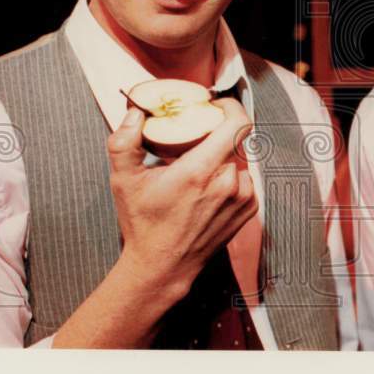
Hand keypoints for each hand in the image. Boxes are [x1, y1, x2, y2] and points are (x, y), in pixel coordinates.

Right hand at [107, 98, 256, 299]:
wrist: (163, 267)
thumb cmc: (143, 224)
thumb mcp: (124, 181)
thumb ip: (125, 141)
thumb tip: (136, 113)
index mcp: (200, 171)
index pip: (236, 123)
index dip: (229, 107)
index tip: (214, 106)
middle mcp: (228, 183)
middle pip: (233, 140)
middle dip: (215, 135)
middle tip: (195, 140)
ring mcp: (243, 198)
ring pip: (239, 159)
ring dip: (223, 157)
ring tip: (198, 168)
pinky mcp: (250, 210)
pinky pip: (245, 178)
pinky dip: (231, 176)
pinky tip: (209, 188)